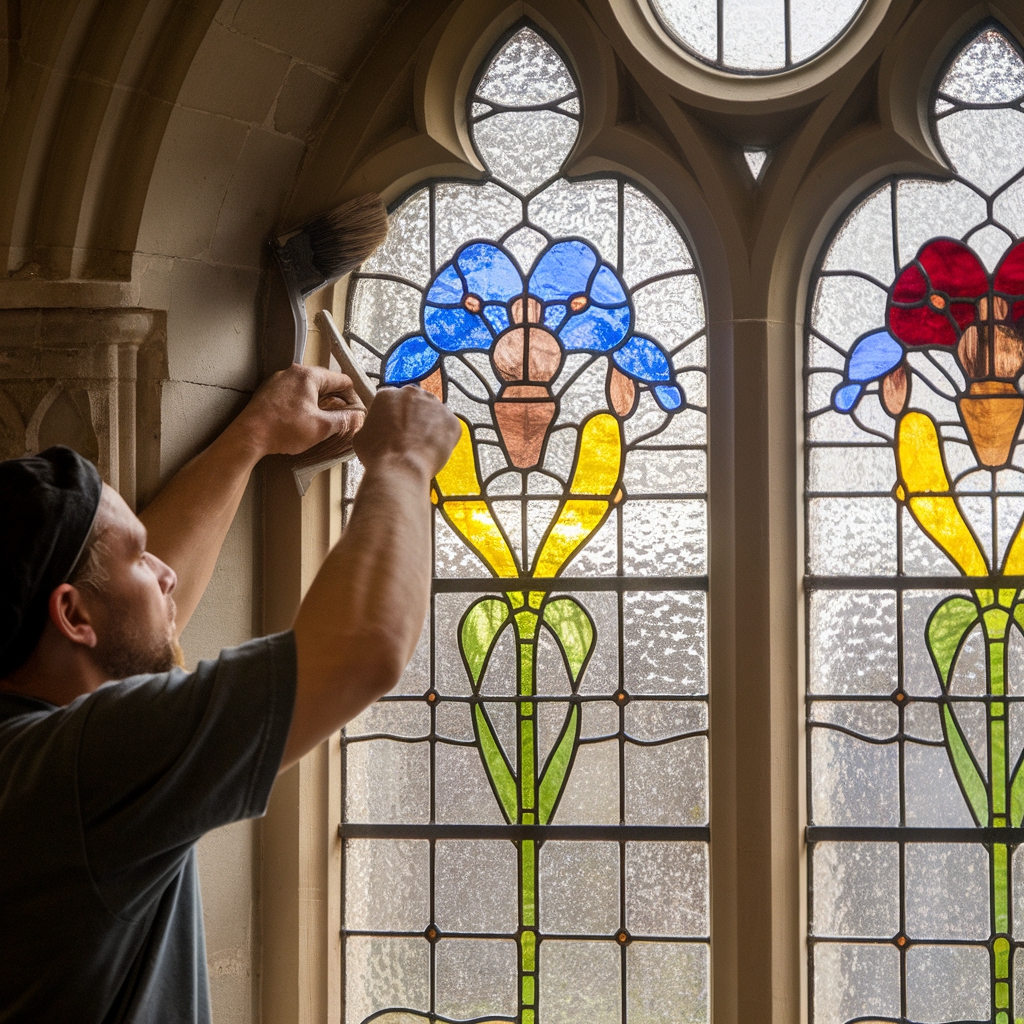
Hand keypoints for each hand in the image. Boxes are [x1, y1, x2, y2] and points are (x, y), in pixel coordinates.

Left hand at [233, 364, 365, 457]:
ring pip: (308, 388)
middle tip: (341, 418)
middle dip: (335, 400)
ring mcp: (278, 380)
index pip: (341, 380)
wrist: (248, 436)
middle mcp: (293, 372)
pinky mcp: (268, 391)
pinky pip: (293, 393)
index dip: (352, 397)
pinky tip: (301, 420)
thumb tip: (359, 416)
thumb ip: (344, 419)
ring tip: (321, 421)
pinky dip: (302, 404)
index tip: (355, 412)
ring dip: (318, 402)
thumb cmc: (285, 429)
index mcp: (309, 375)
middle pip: (324, 383)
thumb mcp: (321, 427)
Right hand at [353, 386, 460, 478]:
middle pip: (415, 403)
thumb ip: (369, 425)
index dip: (393, 417)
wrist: (401, 468)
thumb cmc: (377, 454)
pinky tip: (433, 450)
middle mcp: (412, 393)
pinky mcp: (451, 420)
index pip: (392, 401)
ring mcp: (435, 405)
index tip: (394, 429)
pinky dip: (444, 438)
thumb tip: (373, 429)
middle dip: (413, 417)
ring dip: (429, 425)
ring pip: (433, 413)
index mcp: (388, 394)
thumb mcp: (360, 436)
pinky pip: (448, 427)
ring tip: (422, 445)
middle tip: (409, 437)